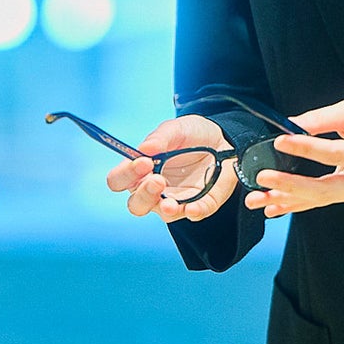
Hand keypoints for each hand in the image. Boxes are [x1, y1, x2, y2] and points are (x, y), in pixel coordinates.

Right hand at [103, 115, 239, 222]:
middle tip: (157, 180)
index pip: (119, 180)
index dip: (125, 175)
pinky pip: (194, 214)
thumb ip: (161, 137)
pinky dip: (193, 212)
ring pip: (163, 214)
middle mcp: (154, 189)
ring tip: (170, 202)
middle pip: (136, 204)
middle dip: (144, 195)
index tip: (143, 162)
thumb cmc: (192, 135)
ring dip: (165, 208)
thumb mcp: (177, 129)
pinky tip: (192, 208)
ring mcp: (176, 199)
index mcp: (141, 170)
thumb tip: (144, 149)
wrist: (224, 141)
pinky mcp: (198, 205)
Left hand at [244, 95, 343, 217]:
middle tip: (263, 178)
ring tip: (257, 199)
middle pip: (325, 188)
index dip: (305, 148)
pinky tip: (273, 208)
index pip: (334, 153)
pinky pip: (320, 201)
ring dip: (286, 200)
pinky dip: (296, 204)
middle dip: (290, 185)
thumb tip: (289, 124)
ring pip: (319, 199)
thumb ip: (323, 118)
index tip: (280, 141)